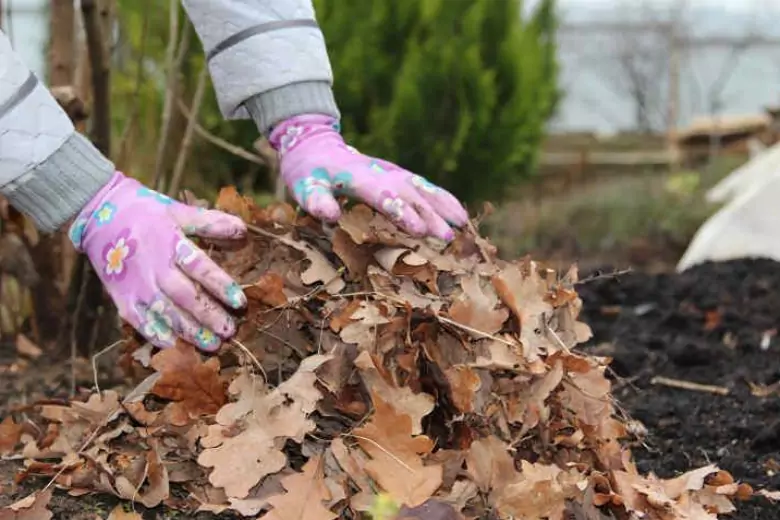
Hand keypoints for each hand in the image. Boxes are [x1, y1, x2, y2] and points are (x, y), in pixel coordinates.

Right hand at [68, 172, 246, 351]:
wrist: (98, 215)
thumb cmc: (146, 212)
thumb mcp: (179, 212)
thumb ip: (210, 223)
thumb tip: (243, 231)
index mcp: (171, 244)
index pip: (200, 268)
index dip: (221, 286)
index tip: (240, 302)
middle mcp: (154, 268)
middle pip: (186, 297)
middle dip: (209, 316)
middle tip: (230, 331)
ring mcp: (137, 286)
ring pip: (167, 314)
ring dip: (190, 332)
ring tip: (212, 345)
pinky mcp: (123, 299)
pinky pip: (141, 322)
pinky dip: (158, 335)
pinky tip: (176, 346)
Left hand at [269, 114, 467, 240]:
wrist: (316, 145)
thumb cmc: (309, 172)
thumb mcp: (304, 186)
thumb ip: (316, 200)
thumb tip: (329, 215)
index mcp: (358, 177)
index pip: (382, 195)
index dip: (401, 212)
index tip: (419, 230)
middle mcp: (381, 173)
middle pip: (409, 194)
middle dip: (430, 215)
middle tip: (448, 237)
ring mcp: (393, 172)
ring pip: (422, 188)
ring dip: (443, 206)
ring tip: (463, 225)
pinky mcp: (399, 175)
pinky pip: (425, 186)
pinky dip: (443, 199)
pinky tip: (460, 214)